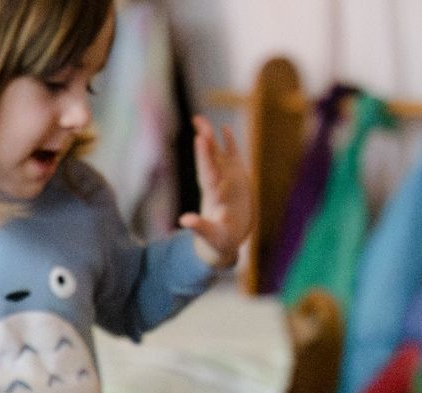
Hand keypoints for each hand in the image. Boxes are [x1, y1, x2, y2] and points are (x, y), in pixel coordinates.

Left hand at [180, 116, 252, 269]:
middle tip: (198, 121)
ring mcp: (227, 180)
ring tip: (199, 119)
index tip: (199, 139)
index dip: (204, 157)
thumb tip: (184, 221)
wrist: (224, 243)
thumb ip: (199, 228)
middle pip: (210, 159)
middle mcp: (217, 184)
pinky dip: (229, 143)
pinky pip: (232, 157)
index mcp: (213, 196)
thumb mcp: (211, 237)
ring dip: (210, 138)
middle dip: (205, 142)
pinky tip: (224, 128)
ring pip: (217, 154)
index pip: (207, 173)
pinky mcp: (237, 179)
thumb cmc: (218, 242)